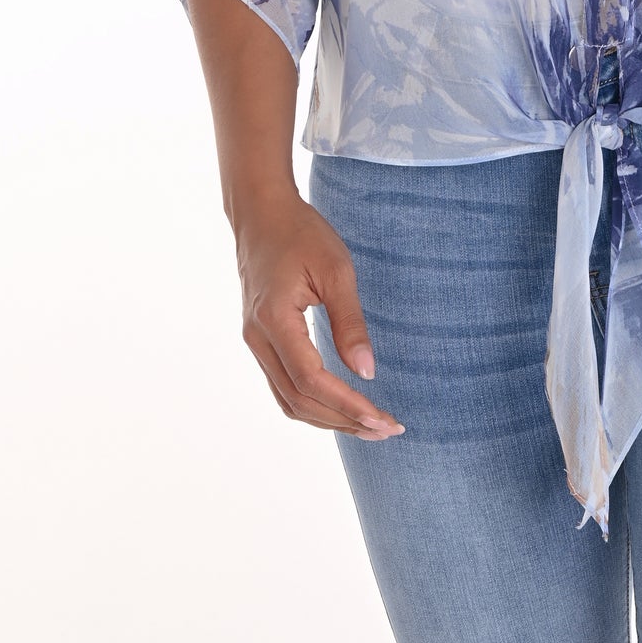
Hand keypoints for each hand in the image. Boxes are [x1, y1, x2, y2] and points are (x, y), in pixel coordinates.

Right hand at [231, 189, 405, 441]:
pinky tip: (341, 406)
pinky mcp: (260, 340)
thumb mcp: (335, 269)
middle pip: (298, 400)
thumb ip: (350, 322)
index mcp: (274, 321)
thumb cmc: (301, 233)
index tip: (383, 418)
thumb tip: (366, 372)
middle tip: (387, 428)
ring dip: (328, 419)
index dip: (347, 405)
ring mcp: (255, 342)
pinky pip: (283, 385)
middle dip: (343, 420)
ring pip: (288, 399)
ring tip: (369, 425)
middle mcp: (257, 339)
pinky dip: (312, 403)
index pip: (311, 380)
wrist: (261, 213)